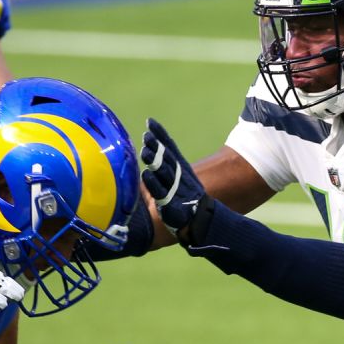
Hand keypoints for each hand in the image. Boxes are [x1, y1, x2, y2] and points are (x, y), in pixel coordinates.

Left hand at [140, 118, 207, 240]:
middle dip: (156, 146)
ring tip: (144, 150)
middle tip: (146, 135)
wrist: (199, 220)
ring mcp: (176, 190)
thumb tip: (148, 147)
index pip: (169, 147)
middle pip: (166, 158)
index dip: (161, 135)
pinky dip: (153, 184)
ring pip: (164, 173)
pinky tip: (145, 175)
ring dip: (154, 161)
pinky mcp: (171, 205)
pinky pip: (161, 193)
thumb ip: (164, 163)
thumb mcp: (177, 177)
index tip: (150, 122)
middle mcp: (179, 176)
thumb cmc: (183, 197)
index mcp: (180, 167)